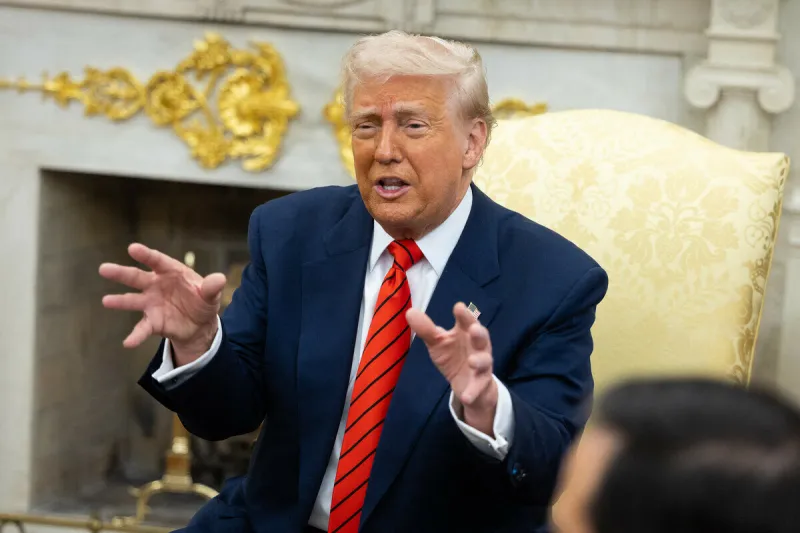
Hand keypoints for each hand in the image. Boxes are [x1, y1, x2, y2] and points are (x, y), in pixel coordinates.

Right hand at [99, 243, 226, 364]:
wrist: (200, 323)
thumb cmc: (202, 300)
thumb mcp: (211, 294)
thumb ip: (212, 287)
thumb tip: (219, 279)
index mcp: (171, 272)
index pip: (157, 261)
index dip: (146, 255)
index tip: (132, 248)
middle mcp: (156, 285)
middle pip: (137, 277)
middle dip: (121, 273)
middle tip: (104, 268)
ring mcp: (151, 303)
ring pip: (133, 300)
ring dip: (120, 301)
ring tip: (106, 301)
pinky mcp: (152, 321)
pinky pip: (142, 328)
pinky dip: (135, 335)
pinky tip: (128, 343)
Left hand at [406, 302, 497, 435]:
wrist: (468, 385)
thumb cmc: (454, 356)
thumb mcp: (438, 343)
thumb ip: (427, 330)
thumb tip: (410, 312)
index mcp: (467, 333)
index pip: (467, 321)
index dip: (464, 315)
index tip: (458, 307)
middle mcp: (478, 347)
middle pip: (482, 338)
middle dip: (479, 333)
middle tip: (473, 328)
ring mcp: (482, 366)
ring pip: (485, 361)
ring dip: (480, 361)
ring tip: (472, 361)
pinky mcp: (481, 384)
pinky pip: (478, 387)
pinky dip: (473, 391)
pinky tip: (465, 396)